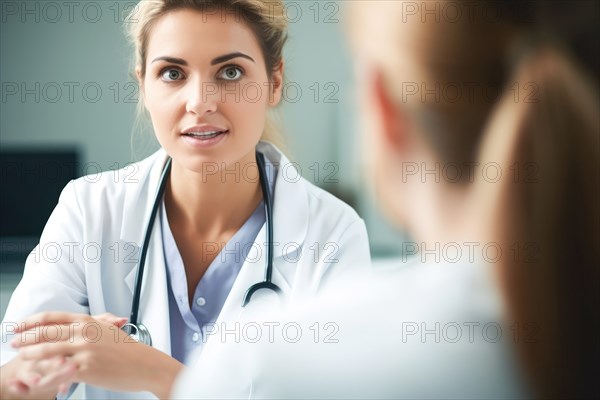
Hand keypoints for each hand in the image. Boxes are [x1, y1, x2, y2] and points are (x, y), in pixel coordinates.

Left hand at [11, 312, 181, 396]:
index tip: (20, 326)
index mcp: (89, 322)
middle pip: (47, 331)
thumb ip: (93, 326)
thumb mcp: (110, 331)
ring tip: (21, 357)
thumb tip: (78, 325)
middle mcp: (84, 333)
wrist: (146, 364)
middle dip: (26, 337)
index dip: (33, 321)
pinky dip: (45, 378)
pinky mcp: (86, 368)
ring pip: (48, 350)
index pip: (54, 317)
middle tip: (13, 342)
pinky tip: (36, 381)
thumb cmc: (130, 350)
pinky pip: (58, 373)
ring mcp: (85, 350)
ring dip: (30, 354)